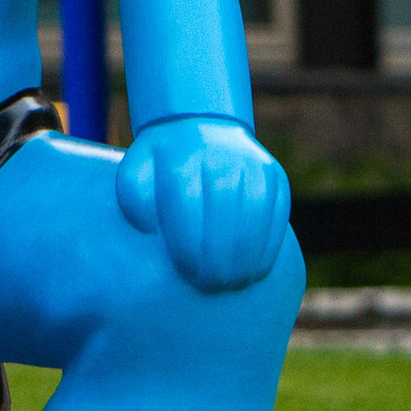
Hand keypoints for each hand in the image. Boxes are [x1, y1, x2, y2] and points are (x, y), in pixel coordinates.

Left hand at [116, 117, 290, 292]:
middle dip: (218, 262)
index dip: (190, 250)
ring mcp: (253, 168)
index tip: (187, 273)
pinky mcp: (275, 177)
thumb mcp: (137, 171)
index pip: (189, 214)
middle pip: (224, 222)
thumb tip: (149, 229)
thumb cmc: (163, 163)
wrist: (200, 125)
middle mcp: (221, 161)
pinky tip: (255, 271)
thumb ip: (134, 198)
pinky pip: (276, 219)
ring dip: (245, 261)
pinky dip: (268, 249)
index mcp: (182, 162)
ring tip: (233, 284)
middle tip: (210, 286)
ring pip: (254, 224)